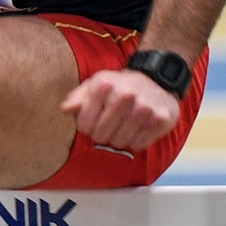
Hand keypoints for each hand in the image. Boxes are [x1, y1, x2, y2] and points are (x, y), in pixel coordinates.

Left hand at [61, 67, 179, 153]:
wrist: (157, 80)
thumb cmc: (119, 86)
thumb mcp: (96, 85)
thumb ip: (77, 98)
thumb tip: (65, 109)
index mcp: (104, 85)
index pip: (83, 125)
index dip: (86, 126)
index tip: (94, 120)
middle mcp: (125, 95)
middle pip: (101, 136)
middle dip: (102, 133)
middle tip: (111, 123)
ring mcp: (144, 108)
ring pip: (119, 142)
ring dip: (119, 137)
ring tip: (125, 124)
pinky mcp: (160, 120)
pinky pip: (138, 145)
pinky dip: (136, 140)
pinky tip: (139, 127)